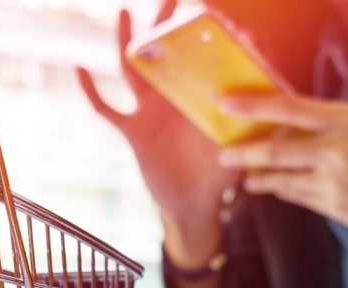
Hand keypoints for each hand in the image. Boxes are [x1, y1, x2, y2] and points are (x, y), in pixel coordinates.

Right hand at [77, 2, 238, 271]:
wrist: (193, 208)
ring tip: (126, 12)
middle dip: (168, 23)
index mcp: (199, 99)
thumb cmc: (220, 178)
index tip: (212, 11)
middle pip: (168, 53)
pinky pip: (107, 109)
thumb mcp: (242, 144)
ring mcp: (150, 113)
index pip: (203, 60)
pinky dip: (92, 91)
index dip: (208, 36)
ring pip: (134, 71)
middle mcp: (174, 100)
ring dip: (128, 42)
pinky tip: (79, 69)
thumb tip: (268, 88)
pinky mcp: (133, 132)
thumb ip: (252, 117)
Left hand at [218, 94, 347, 287]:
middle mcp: (338, 149)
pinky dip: (287, 192)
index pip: (289, 109)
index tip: (226, 105)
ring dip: (262, 179)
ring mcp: (335, 183)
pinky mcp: (338, 210)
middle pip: (275, 149)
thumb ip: (341, 129)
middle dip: (244, 153)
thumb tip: (303, 129)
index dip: (253, 106)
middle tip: (224, 155)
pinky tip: (279, 190)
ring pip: (284, 179)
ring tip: (249, 178)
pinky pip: (301, 199)